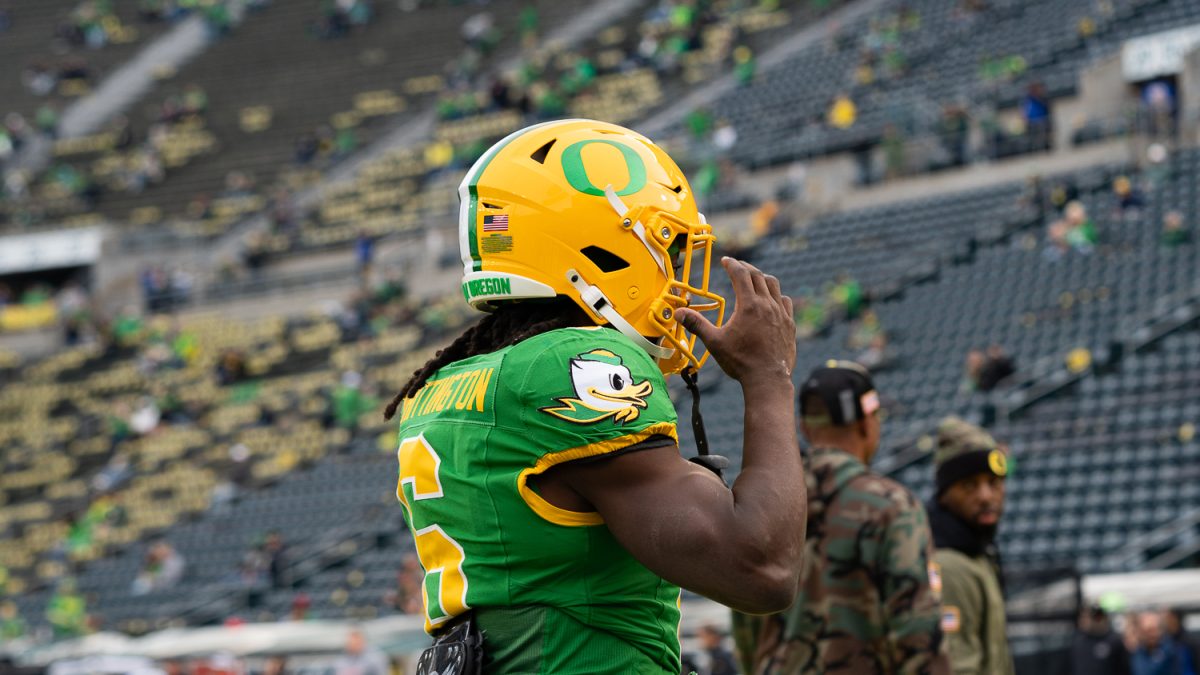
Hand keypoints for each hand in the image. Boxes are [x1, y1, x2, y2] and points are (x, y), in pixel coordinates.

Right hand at [676, 257, 795, 385]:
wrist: (768, 379)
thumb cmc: (740, 361)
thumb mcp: (714, 342)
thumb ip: (697, 325)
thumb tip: (679, 313)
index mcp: (749, 305)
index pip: (740, 274)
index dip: (732, 264)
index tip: (725, 260)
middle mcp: (767, 305)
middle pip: (757, 276)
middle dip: (746, 267)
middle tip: (737, 265)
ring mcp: (781, 313)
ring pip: (774, 285)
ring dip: (762, 277)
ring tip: (754, 278)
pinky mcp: (789, 324)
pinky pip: (786, 301)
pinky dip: (777, 295)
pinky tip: (773, 299)